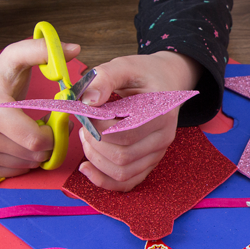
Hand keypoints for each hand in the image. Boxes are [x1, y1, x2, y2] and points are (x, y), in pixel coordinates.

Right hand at [0, 39, 79, 176]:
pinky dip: (24, 160)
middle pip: (35, 155)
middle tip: (43, 126)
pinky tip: (18, 142)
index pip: (37, 141)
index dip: (53, 133)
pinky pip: (17, 171)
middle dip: (48, 142)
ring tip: (28, 131)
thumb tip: (74, 48)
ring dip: (36, 151)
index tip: (53, 120)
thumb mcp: (14, 59)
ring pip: (27, 164)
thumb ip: (41, 50)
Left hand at [77, 51, 200, 191]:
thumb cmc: (144, 74)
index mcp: (160, 113)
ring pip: (122, 172)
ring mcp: (157, 153)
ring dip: (95, 159)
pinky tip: (87, 167)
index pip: (124, 134)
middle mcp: (163, 138)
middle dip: (93, 143)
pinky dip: (104, 180)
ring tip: (87, 138)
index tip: (86, 112)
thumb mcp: (124, 65)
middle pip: (122, 156)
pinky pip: (127, 183)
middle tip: (83, 124)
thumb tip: (87, 101)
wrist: (166, 81)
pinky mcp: (149, 162)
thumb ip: (104, 78)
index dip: (97, 127)